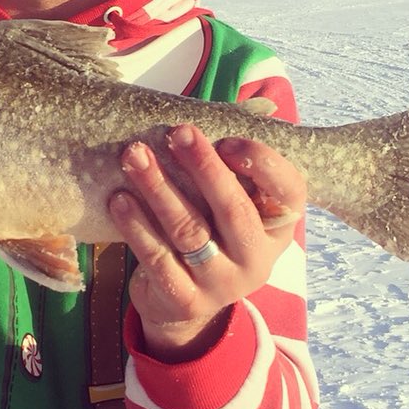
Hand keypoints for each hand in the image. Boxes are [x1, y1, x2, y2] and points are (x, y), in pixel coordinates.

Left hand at [108, 123, 305, 361]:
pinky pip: (157, 258)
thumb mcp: (230, 203)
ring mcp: (221, 283)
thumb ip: (235, 163)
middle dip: (204, 166)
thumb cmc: (208, 232)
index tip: (227, 139)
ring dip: (158, 188)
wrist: (184, 304)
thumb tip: (255, 104)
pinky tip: (119, 199)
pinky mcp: (184, 299)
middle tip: (177, 132)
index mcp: (277, 227)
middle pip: (233, 208)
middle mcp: (257, 259)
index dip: (262, 164)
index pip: (289, 192)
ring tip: (133, 156)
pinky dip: (135, 226)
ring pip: (188, 230)